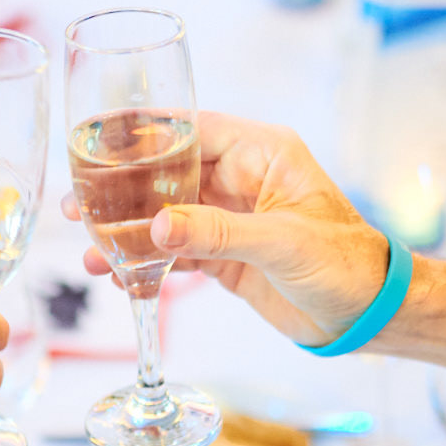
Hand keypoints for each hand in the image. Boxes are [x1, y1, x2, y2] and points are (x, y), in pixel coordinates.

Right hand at [61, 112, 388, 344]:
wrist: (368, 316)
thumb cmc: (346, 265)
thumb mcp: (282, 245)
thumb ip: (218, 234)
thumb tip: (157, 226)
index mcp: (261, 153)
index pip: (191, 129)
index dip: (143, 136)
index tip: (96, 145)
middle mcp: (241, 178)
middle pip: (166, 172)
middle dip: (120, 190)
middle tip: (76, 206)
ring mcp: (230, 218)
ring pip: (164, 215)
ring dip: (126, 231)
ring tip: (89, 249)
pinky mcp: (224, 255)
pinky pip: (174, 250)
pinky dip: (145, 262)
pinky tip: (117, 274)